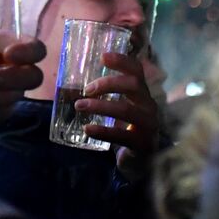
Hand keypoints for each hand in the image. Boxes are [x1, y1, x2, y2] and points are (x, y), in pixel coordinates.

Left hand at [75, 51, 159, 179]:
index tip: (102, 56)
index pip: (137, 70)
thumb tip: (69, 85)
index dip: (122, 61)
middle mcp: (149, 105)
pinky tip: (87, 129)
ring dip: (100, 106)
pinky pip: (122, 135)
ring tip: (79, 106)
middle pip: (133, 85)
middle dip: (108, 84)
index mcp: (142, 94)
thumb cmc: (127, 129)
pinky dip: (103, 131)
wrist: (141, 162)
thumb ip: (106, 96)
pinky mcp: (143, 143)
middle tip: (86, 89)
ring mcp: (149, 125)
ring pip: (126, 110)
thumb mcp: (120, 108)